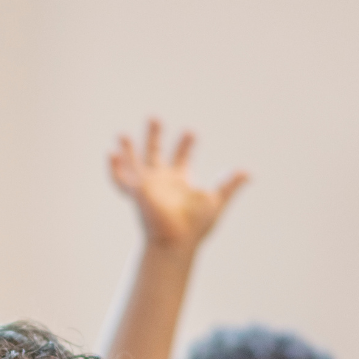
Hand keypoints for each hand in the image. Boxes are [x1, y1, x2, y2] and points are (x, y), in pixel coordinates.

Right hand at [109, 118, 247, 249]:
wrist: (177, 240)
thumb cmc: (195, 227)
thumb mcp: (215, 201)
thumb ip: (229, 185)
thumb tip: (248, 173)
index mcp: (179, 181)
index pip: (182, 158)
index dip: (185, 144)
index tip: (190, 132)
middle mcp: (162, 182)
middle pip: (156, 154)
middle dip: (154, 137)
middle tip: (154, 118)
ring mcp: (147, 186)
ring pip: (134, 164)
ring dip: (128, 150)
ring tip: (121, 135)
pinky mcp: (137, 192)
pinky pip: (121, 180)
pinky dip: (114, 169)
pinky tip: (110, 154)